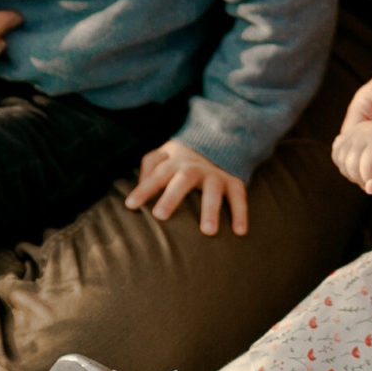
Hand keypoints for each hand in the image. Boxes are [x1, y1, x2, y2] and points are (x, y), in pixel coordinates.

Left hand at [125, 138, 248, 235]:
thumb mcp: (164, 154)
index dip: (144, 189)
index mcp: (175, 162)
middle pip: (183, 179)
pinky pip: (239, 197)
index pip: (156, 175)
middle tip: (160, 215)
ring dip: (211, 209)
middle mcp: (194, 168)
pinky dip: (241, 213)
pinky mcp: (234, 181)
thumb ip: (149, 168)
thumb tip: (136, 193)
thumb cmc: (182, 157)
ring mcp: (215, 174)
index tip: (130, 205)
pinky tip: (240, 232)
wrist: (219, 137)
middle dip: (172, 196)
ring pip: (213, 190)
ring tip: (208, 232)